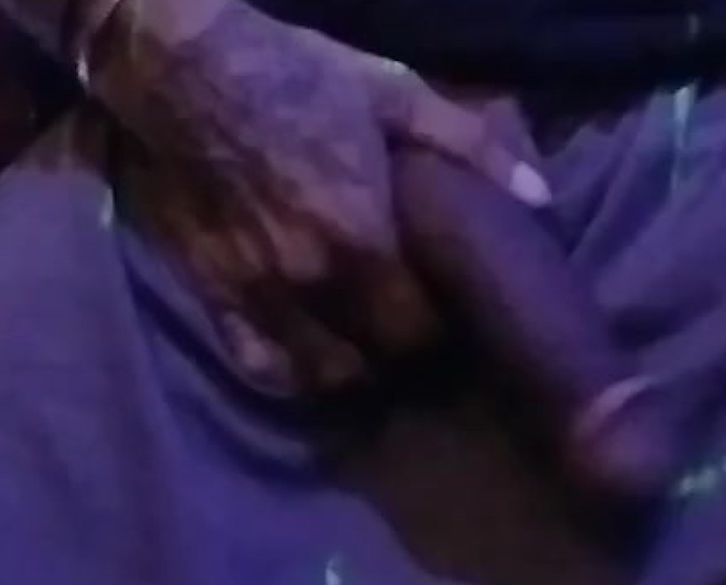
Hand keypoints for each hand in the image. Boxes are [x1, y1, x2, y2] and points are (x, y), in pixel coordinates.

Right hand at [86, 0, 548, 392]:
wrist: (184, 70)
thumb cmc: (296, 77)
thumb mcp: (392, 93)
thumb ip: (470, 147)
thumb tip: (542, 198)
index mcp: (362, 235)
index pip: (421, 327)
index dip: (441, 330)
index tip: (450, 316)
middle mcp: (311, 280)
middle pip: (376, 356)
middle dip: (402, 353)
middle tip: (414, 333)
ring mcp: (258, 293)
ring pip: (319, 372)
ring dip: (351, 368)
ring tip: (367, 348)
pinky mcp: (214, 295)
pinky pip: (257, 364)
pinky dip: (288, 373)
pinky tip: (309, 358)